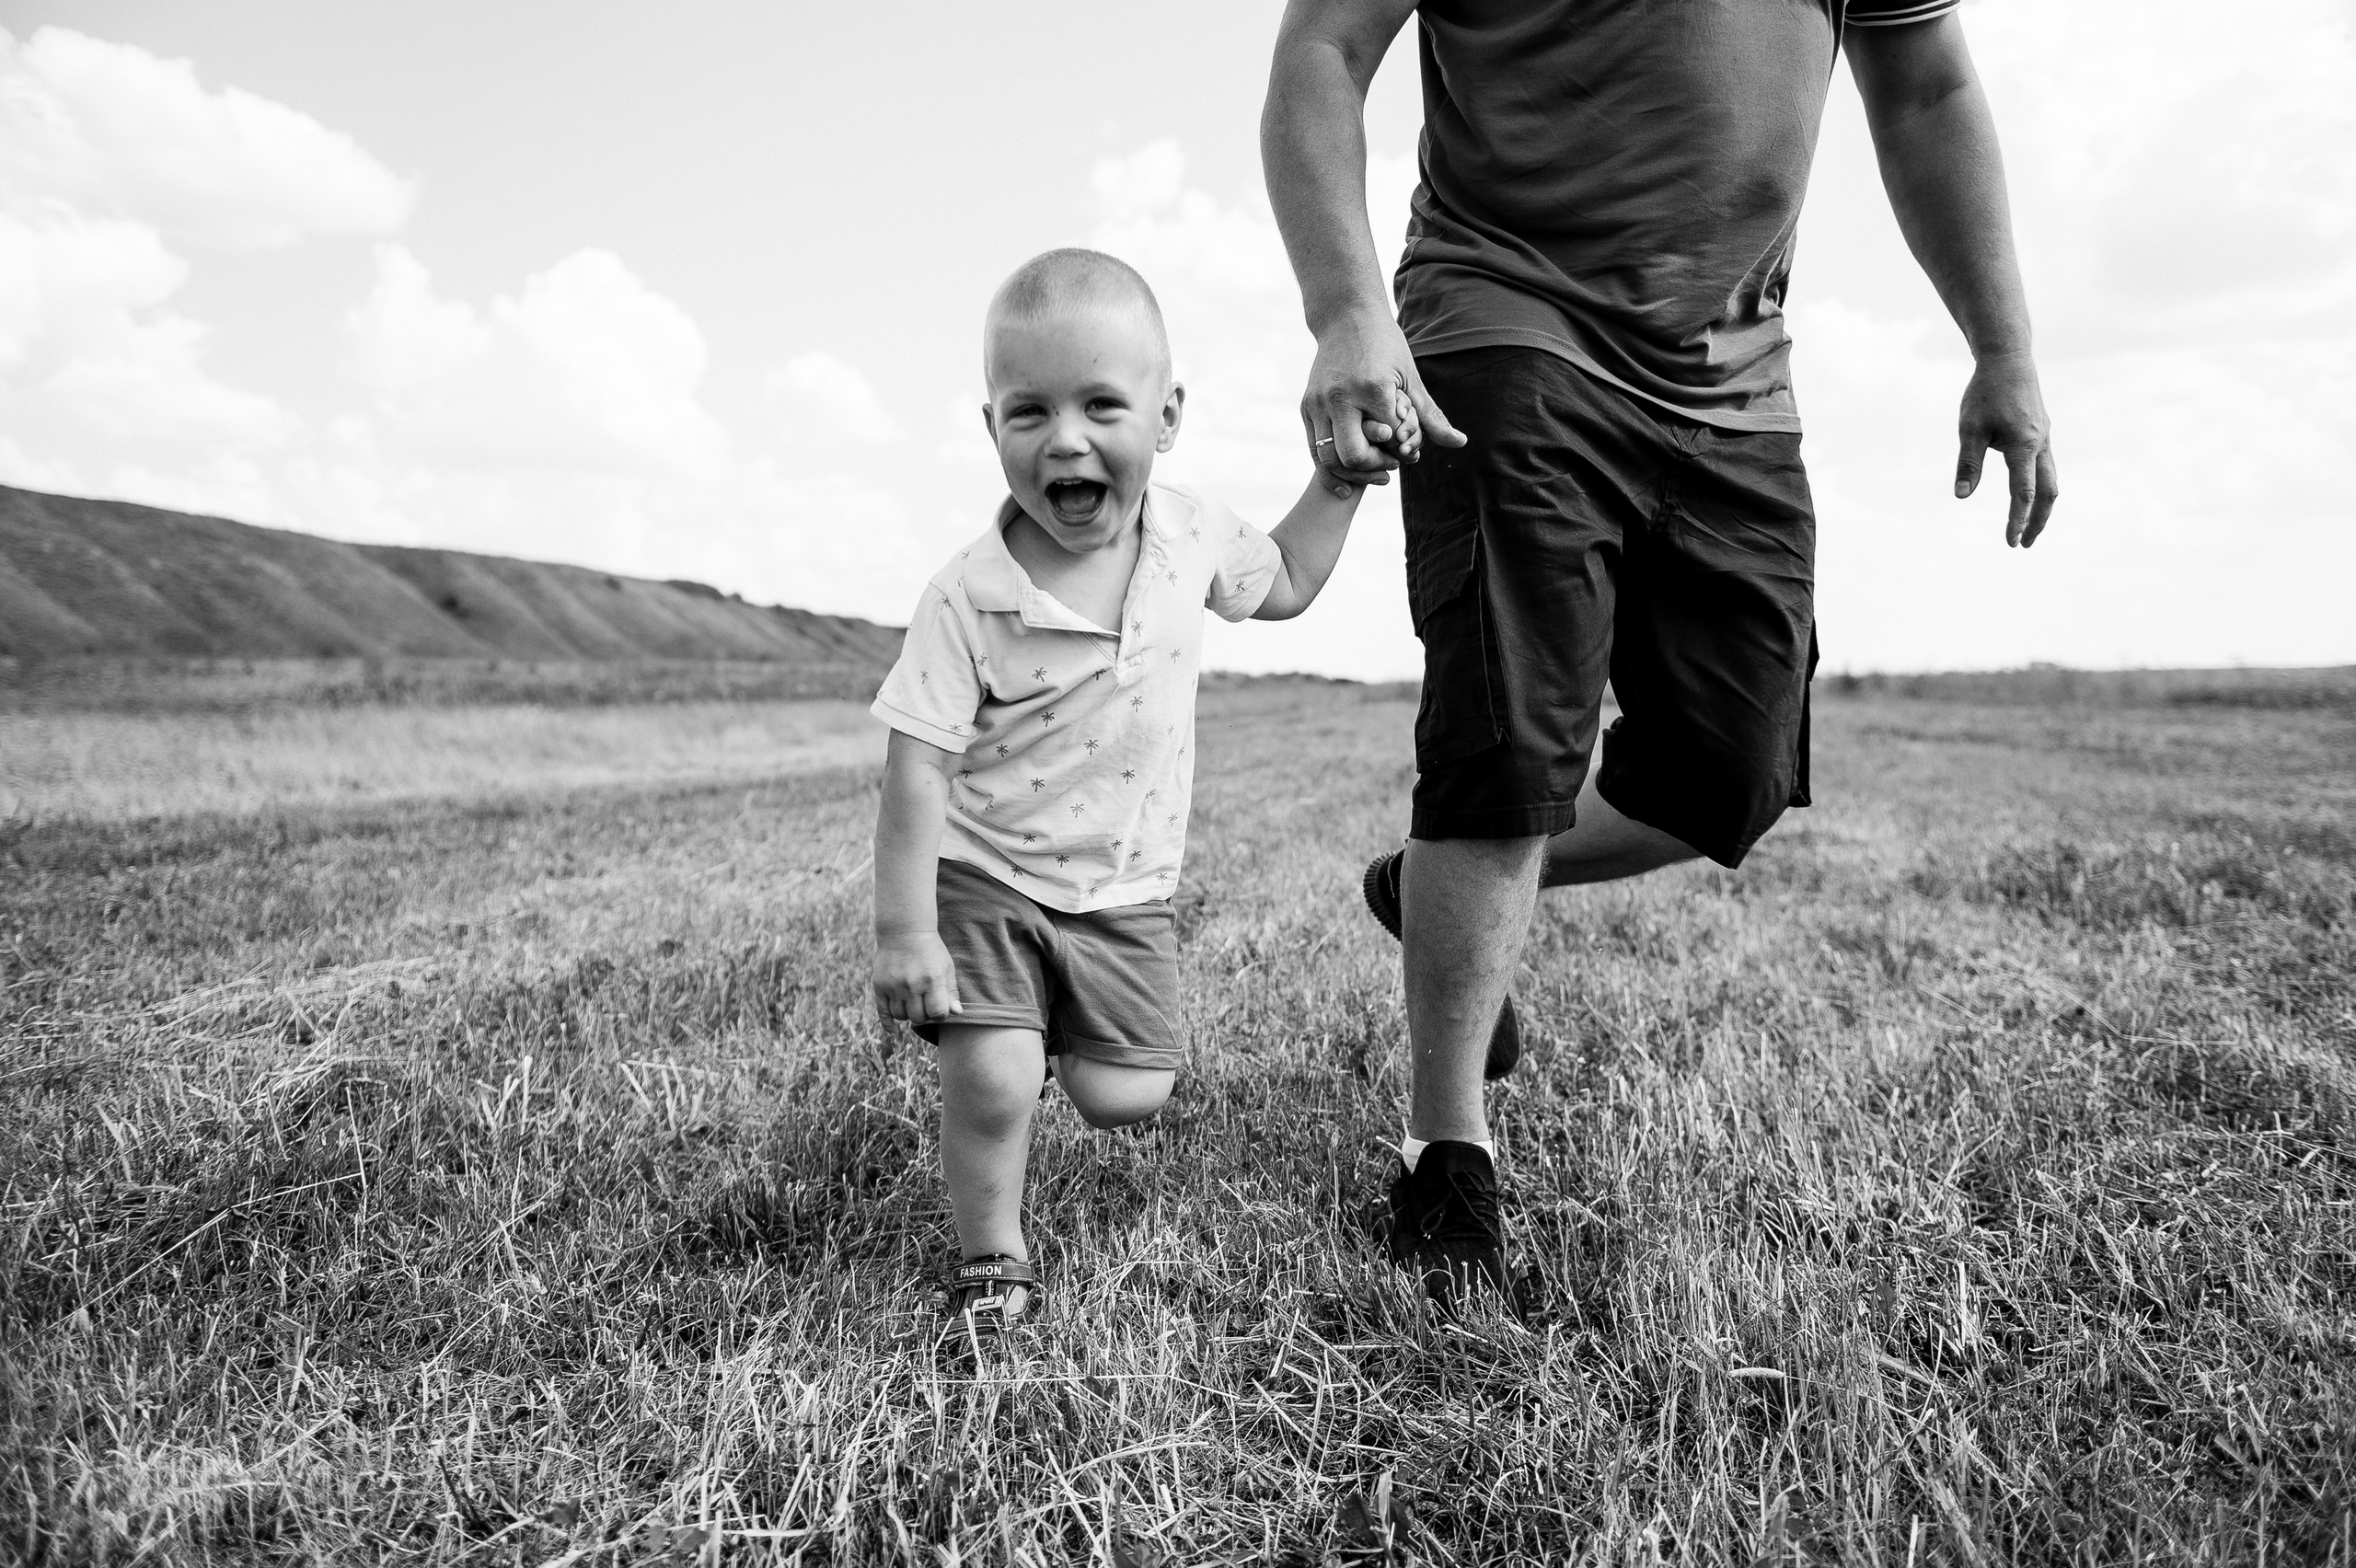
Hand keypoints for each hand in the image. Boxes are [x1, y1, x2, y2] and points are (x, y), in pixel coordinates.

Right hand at [873, 930, 961, 1024]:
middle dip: (925, 1016)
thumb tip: (957, 1013)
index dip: (940, 1014)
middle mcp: (912, 985)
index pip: (938, 1013)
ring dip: (909, 1015)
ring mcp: (894, 986)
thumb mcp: (946, 967)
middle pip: (918, 1018)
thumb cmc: (930, 950)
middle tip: (926, 1004)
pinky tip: (895, 1032)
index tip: (939, 1007)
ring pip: (901, 1016)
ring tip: (913, 1003)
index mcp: (932, 980)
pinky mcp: (879, 986)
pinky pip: (883, 1013)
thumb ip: (951, 991)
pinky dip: (889, 1025)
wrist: (904, 931)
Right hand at [1302, 308, 1465, 488]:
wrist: (1345, 316)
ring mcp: (1318, 402)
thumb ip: (1431, 416)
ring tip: (1372, 472)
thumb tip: (1461, 443)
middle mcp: (1340, 397)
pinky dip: (1329, 469)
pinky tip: (1346, 483)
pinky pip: (1314, 449)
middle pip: (1354, 456)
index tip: (1410, 451)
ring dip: (1353, 473)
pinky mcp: (1306, 406)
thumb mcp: (1410, 378)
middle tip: (1391, 465)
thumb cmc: (1385, 345)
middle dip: (1376, 466)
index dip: (1402, 450)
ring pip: (1329, 458)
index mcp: (1372, 388)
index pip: (1390, 438)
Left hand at [1955, 349, 2057, 547]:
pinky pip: (2046, 467)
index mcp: (2023, 445)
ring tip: (2028, 527)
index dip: (2017, 519)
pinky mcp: (2043, 433)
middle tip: (2024, 544)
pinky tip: (2028, 497)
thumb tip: (1962, 496)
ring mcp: (2045, 438)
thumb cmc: (1985, 393)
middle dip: (2037, 521)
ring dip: (2042, 507)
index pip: (2023, 492)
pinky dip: (2041, 488)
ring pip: (2051, 480)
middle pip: (2048, 492)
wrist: (2008, 360)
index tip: (2011, 541)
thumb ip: (1968, 463)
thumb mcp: (1969, 428)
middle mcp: (2041, 444)